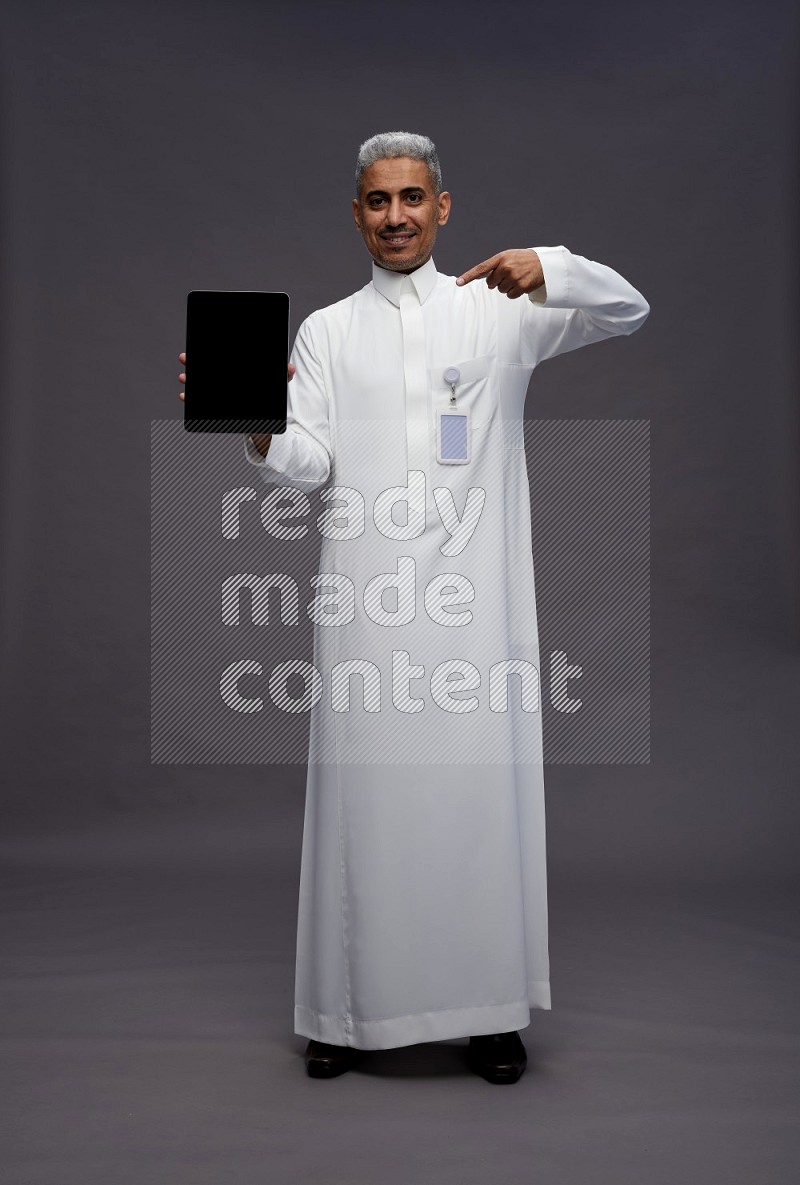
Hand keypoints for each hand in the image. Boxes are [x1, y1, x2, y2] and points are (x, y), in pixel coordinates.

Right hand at [177, 353, 295, 400]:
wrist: (266, 421)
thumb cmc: (269, 399)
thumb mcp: (276, 386)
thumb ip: (283, 376)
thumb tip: (290, 368)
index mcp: (236, 372)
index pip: (221, 358)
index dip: (208, 351)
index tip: (197, 345)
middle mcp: (226, 380)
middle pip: (207, 368)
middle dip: (193, 362)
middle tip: (185, 358)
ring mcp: (220, 394)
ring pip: (202, 383)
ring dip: (190, 379)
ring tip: (184, 377)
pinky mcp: (217, 407)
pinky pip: (201, 401)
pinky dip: (191, 398)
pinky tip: (185, 395)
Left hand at [456, 249, 543, 298]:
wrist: (544, 263)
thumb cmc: (523, 260)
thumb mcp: (509, 256)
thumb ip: (495, 265)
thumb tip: (481, 277)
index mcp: (501, 258)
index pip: (481, 268)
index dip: (469, 276)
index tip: (458, 282)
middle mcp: (506, 267)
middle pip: (490, 283)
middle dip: (497, 282)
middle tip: (509, 275)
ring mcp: (514, 277)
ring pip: (500, 290)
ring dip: (507, 287)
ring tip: (517, 278)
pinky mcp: (521, 286)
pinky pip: (510, 296)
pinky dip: (514, 293)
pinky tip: (521, 284)